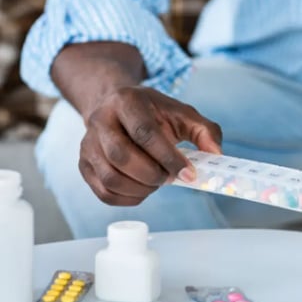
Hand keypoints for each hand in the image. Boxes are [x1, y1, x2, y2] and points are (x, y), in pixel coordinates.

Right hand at [79, 86, 221, 205]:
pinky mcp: (84, 165)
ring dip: (140, 189)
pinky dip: (128, 199)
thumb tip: (216, 156)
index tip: (189, 174)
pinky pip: (104, 192)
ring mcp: (88, 144)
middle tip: (171, 178)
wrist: (116, 107)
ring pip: (110, 178)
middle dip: (153, 175)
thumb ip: (205, 132)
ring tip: (157, 182)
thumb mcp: (182, 113)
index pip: (144, 133)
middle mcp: (100, 120)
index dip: (168, 158)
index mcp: (126, 101)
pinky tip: (143, 190)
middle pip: (121, 156)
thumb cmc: (153, 113)